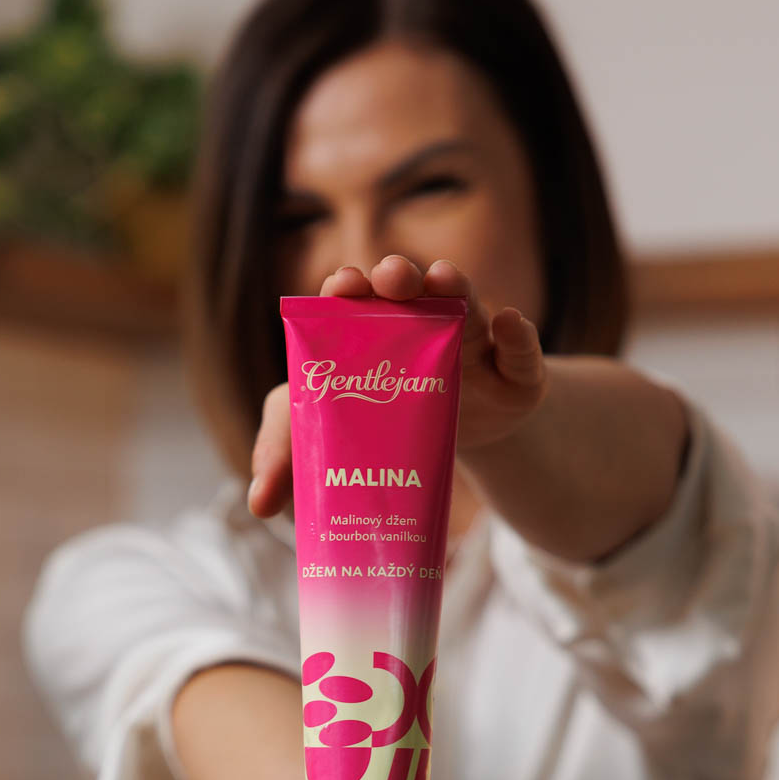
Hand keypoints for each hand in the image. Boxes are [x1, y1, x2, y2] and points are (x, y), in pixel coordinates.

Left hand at [249, 255, 546, 518]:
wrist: (448, 458)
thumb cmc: (373, 432)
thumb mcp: (325, 442)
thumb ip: (288, 460)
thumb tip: (258, 504)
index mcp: (370, 333)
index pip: (355, 300)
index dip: (349, 288)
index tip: (342, 287)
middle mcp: (421, 326)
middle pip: (411, 289)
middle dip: (399, 275)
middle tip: (389, 278)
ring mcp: (471, 344)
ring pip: (467, 305)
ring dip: (455, 287)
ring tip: (445, 280)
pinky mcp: (515, 374)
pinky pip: (520, 349)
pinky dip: (518, 335)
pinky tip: (509, 324)